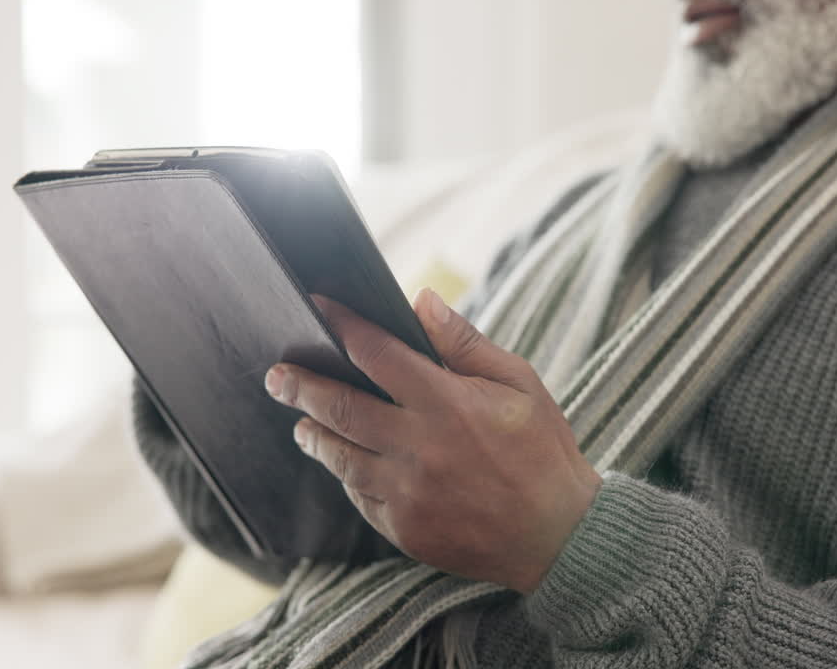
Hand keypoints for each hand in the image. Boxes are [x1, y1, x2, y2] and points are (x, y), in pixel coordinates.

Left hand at [263, 289, 600, 594]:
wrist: (559, 535)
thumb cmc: (542, 450)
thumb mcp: (519, 383)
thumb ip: (465, 343)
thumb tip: (422, 301)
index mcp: (448, 403)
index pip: (376, 353)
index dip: (343, 325)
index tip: (316, 306)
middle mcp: (419, 446)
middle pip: (339, 406)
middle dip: (300, 385)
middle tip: (277, 375)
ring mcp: (407, 491)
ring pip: (339, 456)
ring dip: (313, 434)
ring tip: (301, 421)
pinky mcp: (404, 528)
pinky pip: (359, 495)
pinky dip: (347, 474)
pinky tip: (346, 462)